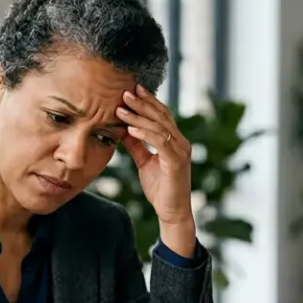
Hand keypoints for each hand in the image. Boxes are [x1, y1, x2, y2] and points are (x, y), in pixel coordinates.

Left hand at [117, 86, 196, 253]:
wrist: (172, 212)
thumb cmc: (160, 189)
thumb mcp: (144, 163)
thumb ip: (137, 147)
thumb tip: (123, 130)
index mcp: (175, 141)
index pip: (162, 115)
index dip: (148, 102)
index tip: (132, 90)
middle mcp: (181, 143)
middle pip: (161, 116)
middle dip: (142, 103)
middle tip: (125, 92)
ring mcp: (180, 152)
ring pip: (159, 127)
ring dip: (139, 118)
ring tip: (122, 110)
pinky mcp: (176, 162)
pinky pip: (160, 143)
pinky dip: (145, 135)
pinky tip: (131, 130)